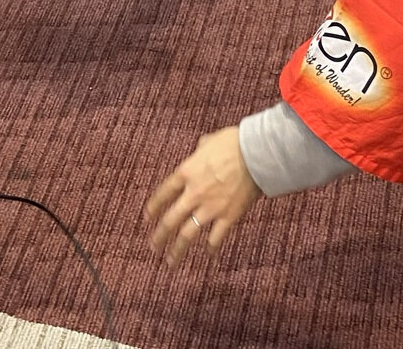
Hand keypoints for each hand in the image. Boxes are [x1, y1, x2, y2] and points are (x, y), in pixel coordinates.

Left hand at [146, 126, 262, 269]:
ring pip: (187, 234)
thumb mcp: (209, 140)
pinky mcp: (228, 217)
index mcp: (186, 172)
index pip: (163, 193)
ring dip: (177, 250)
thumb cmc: (233, 143)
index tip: (147, 217)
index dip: (154, 207)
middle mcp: (194, 193)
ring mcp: (210, 208)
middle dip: (159, 236)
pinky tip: (209, 257)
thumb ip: (201, 149)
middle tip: (153, 247)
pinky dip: (211, 250)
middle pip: (170, 219)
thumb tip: (201, 147)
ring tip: (170, 262)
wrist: (255, 154)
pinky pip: (215, 238)